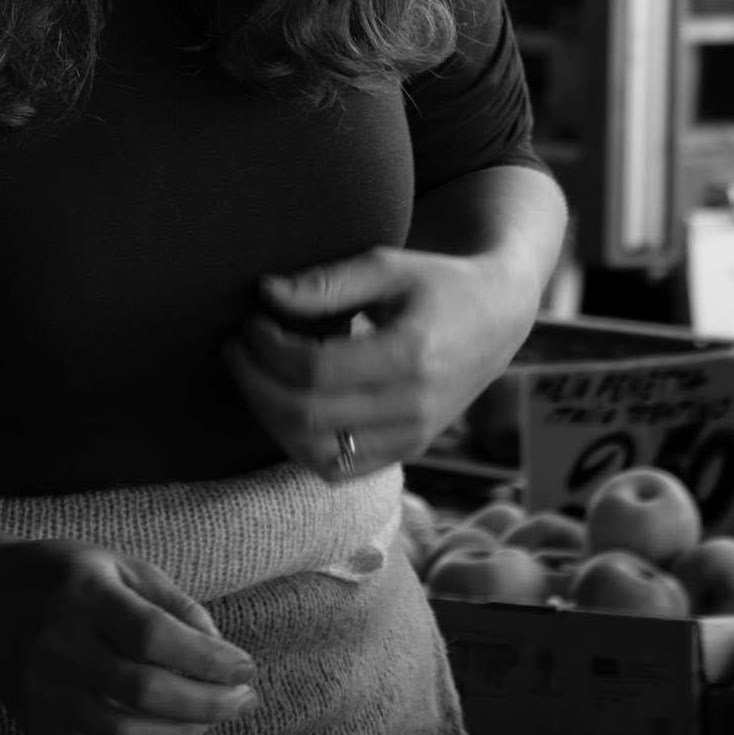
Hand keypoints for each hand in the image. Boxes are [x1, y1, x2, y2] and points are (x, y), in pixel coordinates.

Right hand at [0, 539, 258, 734]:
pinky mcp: (33, 724)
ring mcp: (42, 689)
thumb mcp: (120, 566)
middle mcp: (58, 642)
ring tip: (210, 717)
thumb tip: (220, 651)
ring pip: (121, 734)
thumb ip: (173, 604)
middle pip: (142, 691)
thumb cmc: (68, 577)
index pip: (152, 635)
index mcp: (84, 592)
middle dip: (206, 703)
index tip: (245, 667)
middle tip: (242, 699)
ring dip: (180, 734)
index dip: (206, 658)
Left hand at [224, 245, 539, 479]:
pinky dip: (297, 442)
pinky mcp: (405, 452)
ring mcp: (411, 439)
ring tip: (251, 374)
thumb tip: (264, 292)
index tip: (250, 320)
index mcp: (411, 356)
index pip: (314, 370)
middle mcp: (413, 409)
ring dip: (268, 417)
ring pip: (314, 453)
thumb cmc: (438, 282)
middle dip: (254, 382)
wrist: (497, 319)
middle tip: (236, 347)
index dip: (267, 349)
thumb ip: (326, 282)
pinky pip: (336, 467)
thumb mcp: (387, 266)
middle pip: (306, 415)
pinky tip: (282, 403)